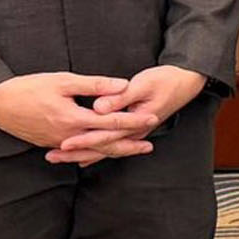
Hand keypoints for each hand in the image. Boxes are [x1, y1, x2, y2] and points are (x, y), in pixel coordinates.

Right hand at [0, 72, 157, 162]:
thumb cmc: (28, 87)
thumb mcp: (63, 81)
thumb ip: (94, 85)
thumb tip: (123, 84)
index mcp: (73, 119)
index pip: (111, 123)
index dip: (134, 121)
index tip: (152, 117)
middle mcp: (67, 136)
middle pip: (104, 145)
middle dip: (128, 145)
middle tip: (149, 145)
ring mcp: (56, 143)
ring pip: (90, 151)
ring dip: (111, 151)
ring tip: (130, 150)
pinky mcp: (47, 143)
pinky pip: (75, 152)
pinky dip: (90, 153)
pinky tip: (97, 154)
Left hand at [47, 65, 207, 165]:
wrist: (186, 82)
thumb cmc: (166, 81)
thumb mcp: (143, 85)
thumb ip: (120, 97)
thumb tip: (99, 107)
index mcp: (135, 122)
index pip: (105, 135)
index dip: (84, 139)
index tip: (64, 142)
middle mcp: (133, 132)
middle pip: (101, 148)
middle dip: (76, 152)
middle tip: (52, 155)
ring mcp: (133, 133)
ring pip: (104, 150)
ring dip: (81, 154)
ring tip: (59, 157)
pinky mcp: (131, 130)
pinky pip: (110, 146)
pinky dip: (95, 152)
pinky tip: (83, 157)